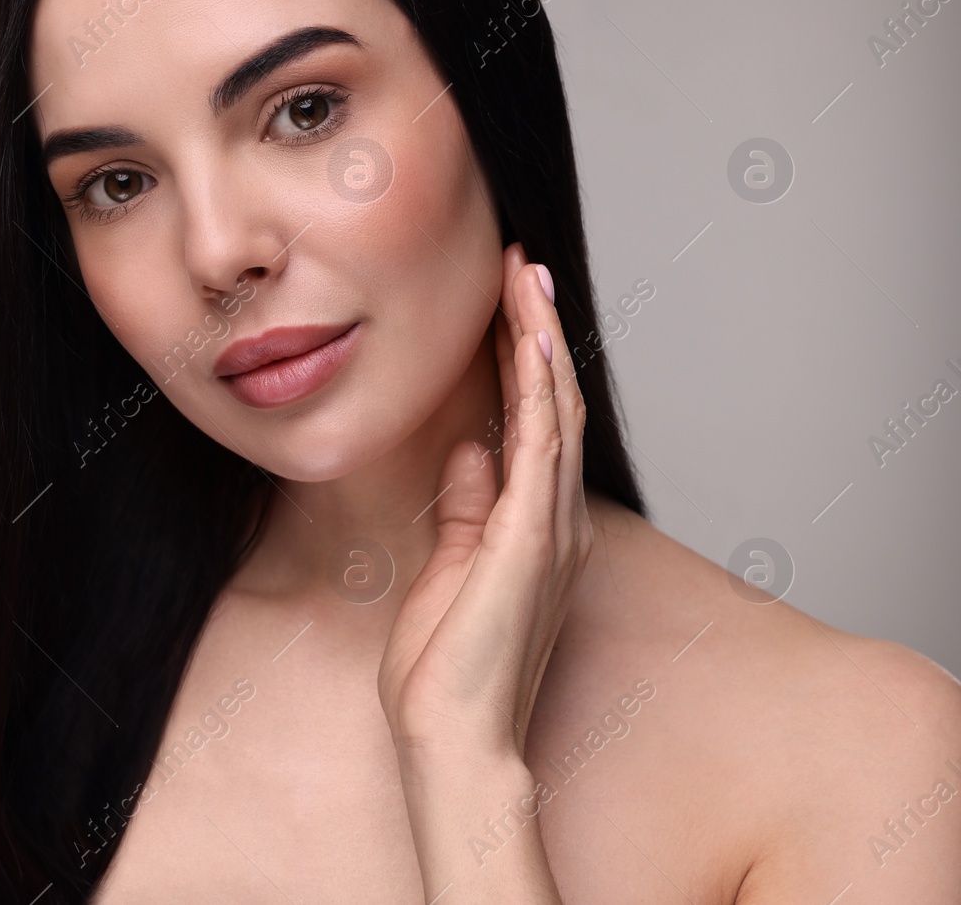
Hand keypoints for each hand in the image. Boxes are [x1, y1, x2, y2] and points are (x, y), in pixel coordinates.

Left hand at [376, 241, 591, 761]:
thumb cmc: (446, 668)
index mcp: (535, 527)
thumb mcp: (449, 567)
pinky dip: (537, 387)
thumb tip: (467, 453)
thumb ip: (466, 509)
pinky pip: (538, 446)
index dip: (522, 360)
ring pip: (552, 410)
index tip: (505, 305)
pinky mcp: (529, 537)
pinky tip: (530, 338)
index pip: (532, 423)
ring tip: (527, 278)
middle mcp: (555, 520)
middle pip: (551, 403)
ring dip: (539, 340)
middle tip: (522, 267)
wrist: (451, 735)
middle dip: (536, 330)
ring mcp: (549, 527)